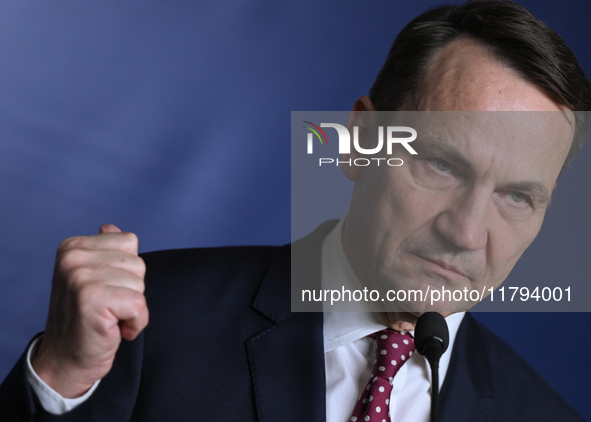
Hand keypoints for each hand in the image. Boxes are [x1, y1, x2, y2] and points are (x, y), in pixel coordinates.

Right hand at [31, 224, 147, 397]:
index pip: (130, 242)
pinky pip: (139, 304)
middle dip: (131, 290)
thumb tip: (110, 226)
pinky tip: (115, 330)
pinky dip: (136, 322)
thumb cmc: (85, 318)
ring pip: (140, 283)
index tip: (106, 290)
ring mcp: (80, 277)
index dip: (127, 272)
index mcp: (73, 247)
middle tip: (107, 308)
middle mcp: (73, 258)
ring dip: (133, 307)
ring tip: (109, 318)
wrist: (66, 360)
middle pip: (137, 263)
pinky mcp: (92, 299)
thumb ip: (104, 252)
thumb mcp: (92, 279)